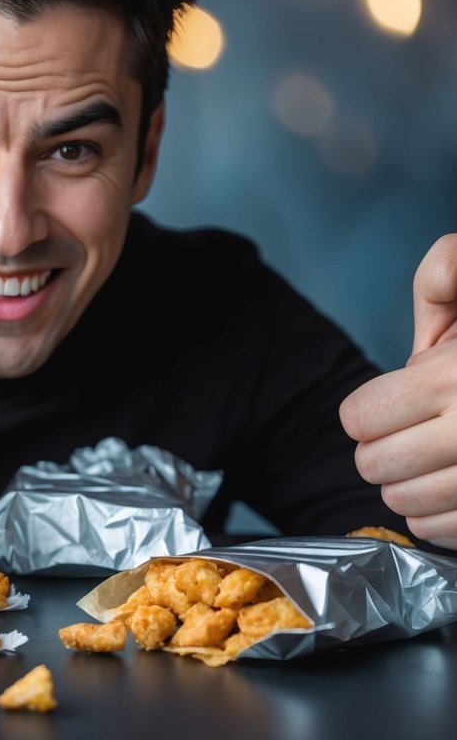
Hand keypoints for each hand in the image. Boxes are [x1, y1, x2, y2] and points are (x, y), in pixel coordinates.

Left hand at [341, 234, 456, 548]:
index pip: (359, 418)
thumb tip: (448, 273)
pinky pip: (443, 532)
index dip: (368, 409)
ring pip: (403, 504)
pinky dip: (438, 516)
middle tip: (413, 430)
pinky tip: (452, 485)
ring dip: (407, 482)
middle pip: (373, 465)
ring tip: (436, 456)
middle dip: (382, 446)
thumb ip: (445, 275)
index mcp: (454, 378)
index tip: (394, 398)